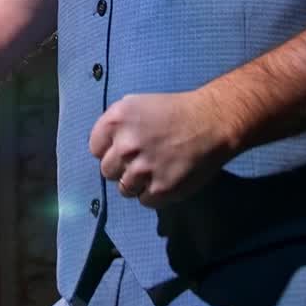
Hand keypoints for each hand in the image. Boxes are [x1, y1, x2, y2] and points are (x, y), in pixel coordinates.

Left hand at [88, 89, 234, 208]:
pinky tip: (166, 177)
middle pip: (107, 171)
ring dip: (137, 183)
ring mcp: (142, 170)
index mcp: (115, 121)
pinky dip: (154, 193)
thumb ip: (115, 126)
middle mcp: (125, 145)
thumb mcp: (136, 105)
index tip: (123, 148)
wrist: (210, 123)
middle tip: (142, 159)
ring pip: (124, 189)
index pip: (95, 149)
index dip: (109, 150)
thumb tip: (103, 148)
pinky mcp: (160, 190)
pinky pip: (144, 200)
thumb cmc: (174, 111)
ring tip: (155, 169)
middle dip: (122, 167)